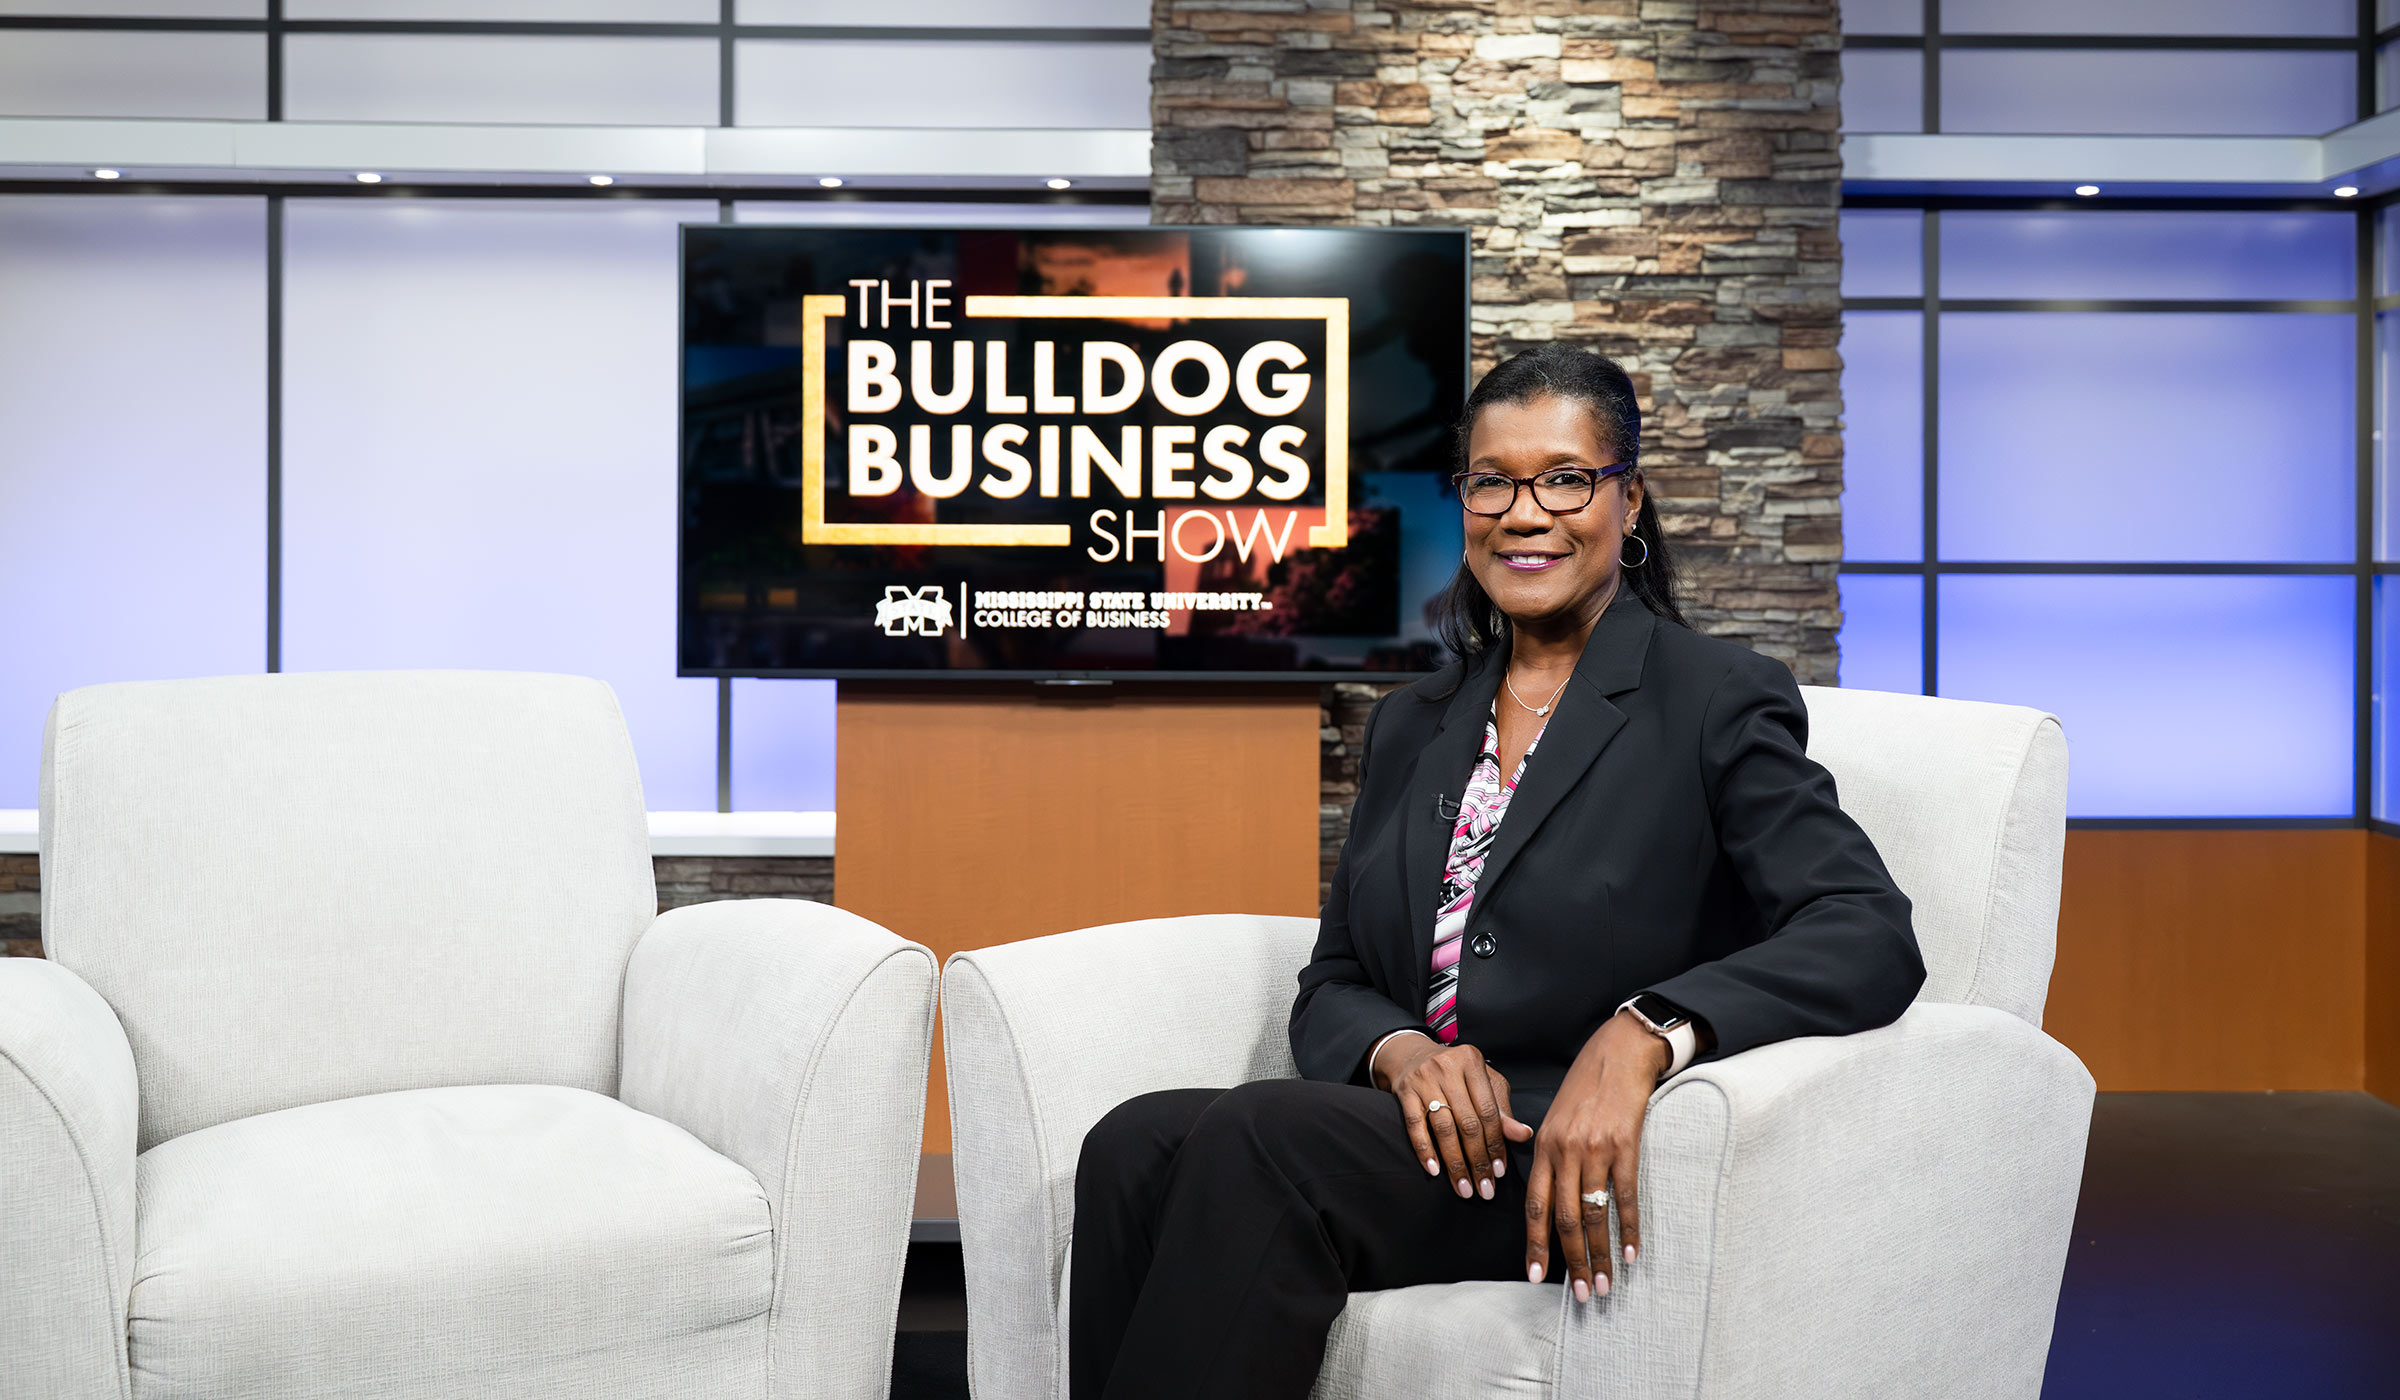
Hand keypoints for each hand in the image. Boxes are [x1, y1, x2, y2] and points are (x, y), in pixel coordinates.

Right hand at [1371, 1032, 1534, 1201]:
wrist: (1412, 1055)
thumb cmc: (1456, 1073)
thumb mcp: (1483, 1083)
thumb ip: (1501, 1110)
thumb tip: (1523, 1135)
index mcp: (1472, 1062)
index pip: (1488, 1111)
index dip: (1495, 1144)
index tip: (1499, 1172)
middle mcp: (1447, 1068)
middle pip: (1467, 1123)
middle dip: (1477, 1160)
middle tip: (1484, 1189)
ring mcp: (1424, 1079)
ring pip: (1443, 1128)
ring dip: (1455, 1163)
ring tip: (1464, 1188)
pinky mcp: (1404, 1092)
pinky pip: (1415, 1126)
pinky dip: (1425, 1150)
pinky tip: (1434, 1171)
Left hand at [1524, 1010, 1668, 1301]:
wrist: (1618, 1053)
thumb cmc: (1585, 1088)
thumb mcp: (1554, 1118)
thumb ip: (1548, 1157)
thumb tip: (1546, 1197)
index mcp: (1543, 1147)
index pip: (1534, 1205)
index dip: (1535, 1243)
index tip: (1535, 1275)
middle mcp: (1564, 1151)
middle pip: (1564, 1218)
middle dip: (1572, 1261)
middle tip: (1582, 1295)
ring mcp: (1595, 1150)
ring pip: (1593, 1214)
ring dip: (1600, 1254)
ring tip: (1607, 1284)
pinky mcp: (1625, 1146)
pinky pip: (1625, 1196)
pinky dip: (1629, 1227)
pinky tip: (1632, 1252)